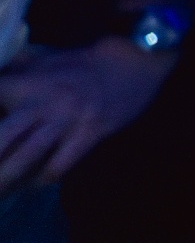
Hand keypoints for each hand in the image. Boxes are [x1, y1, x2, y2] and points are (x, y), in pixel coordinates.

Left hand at [0, 39, 175, 190]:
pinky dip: (41, 179)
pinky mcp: (89, 133)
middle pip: (2, 139)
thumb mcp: (44, 57)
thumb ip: (14, 66)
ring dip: (5, 180)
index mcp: (27, 82)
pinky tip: (32, 186)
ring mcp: (66, 120)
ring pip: (26, 157)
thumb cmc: (83, 61)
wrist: (134, 61)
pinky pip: (59, 165)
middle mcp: (42, 103)